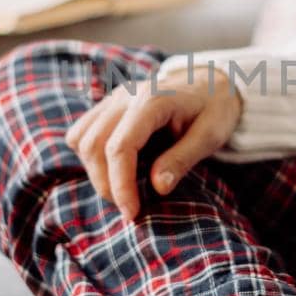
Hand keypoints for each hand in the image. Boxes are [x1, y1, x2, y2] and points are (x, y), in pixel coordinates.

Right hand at [64, 72, 241, 219]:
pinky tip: (114, 169)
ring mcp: (113, 98)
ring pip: (82, 139)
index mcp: (152, 100)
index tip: (132, 212)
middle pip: (94, 144)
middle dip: (106, 184)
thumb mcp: (210, 135)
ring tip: (122, 189)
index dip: (121, 184)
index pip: (120, 147)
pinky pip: (81, 132)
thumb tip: (157, 188)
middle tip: (130, 207)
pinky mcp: (107, 105)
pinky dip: (89, 157)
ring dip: (94, 172)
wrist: (210, 83)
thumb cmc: (214, 109)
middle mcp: (126, 96)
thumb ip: (182, 159)